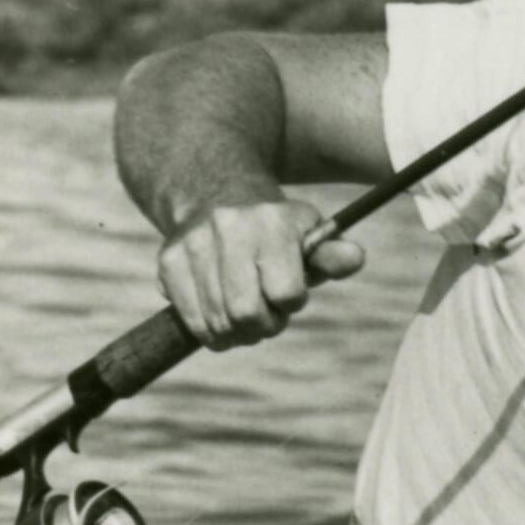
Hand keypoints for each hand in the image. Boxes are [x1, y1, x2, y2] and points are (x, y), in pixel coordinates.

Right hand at [156, 194, 365, 349]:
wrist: (215, 192)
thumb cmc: (275, 228)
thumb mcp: (308, 234)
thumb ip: (332, 255)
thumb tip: (356, 257)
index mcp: (271, 221)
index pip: (286, 294)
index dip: (291, 303)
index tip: (289, 293)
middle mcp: (228, 228)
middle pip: (247, 314)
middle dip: (263, 326)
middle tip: (266, 315)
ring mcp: (193, 244)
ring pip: (219, 324)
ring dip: (237, 333)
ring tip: (244, 313)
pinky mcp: (168, 262)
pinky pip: (192, 322)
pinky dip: (210, 331)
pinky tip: (221, 316)